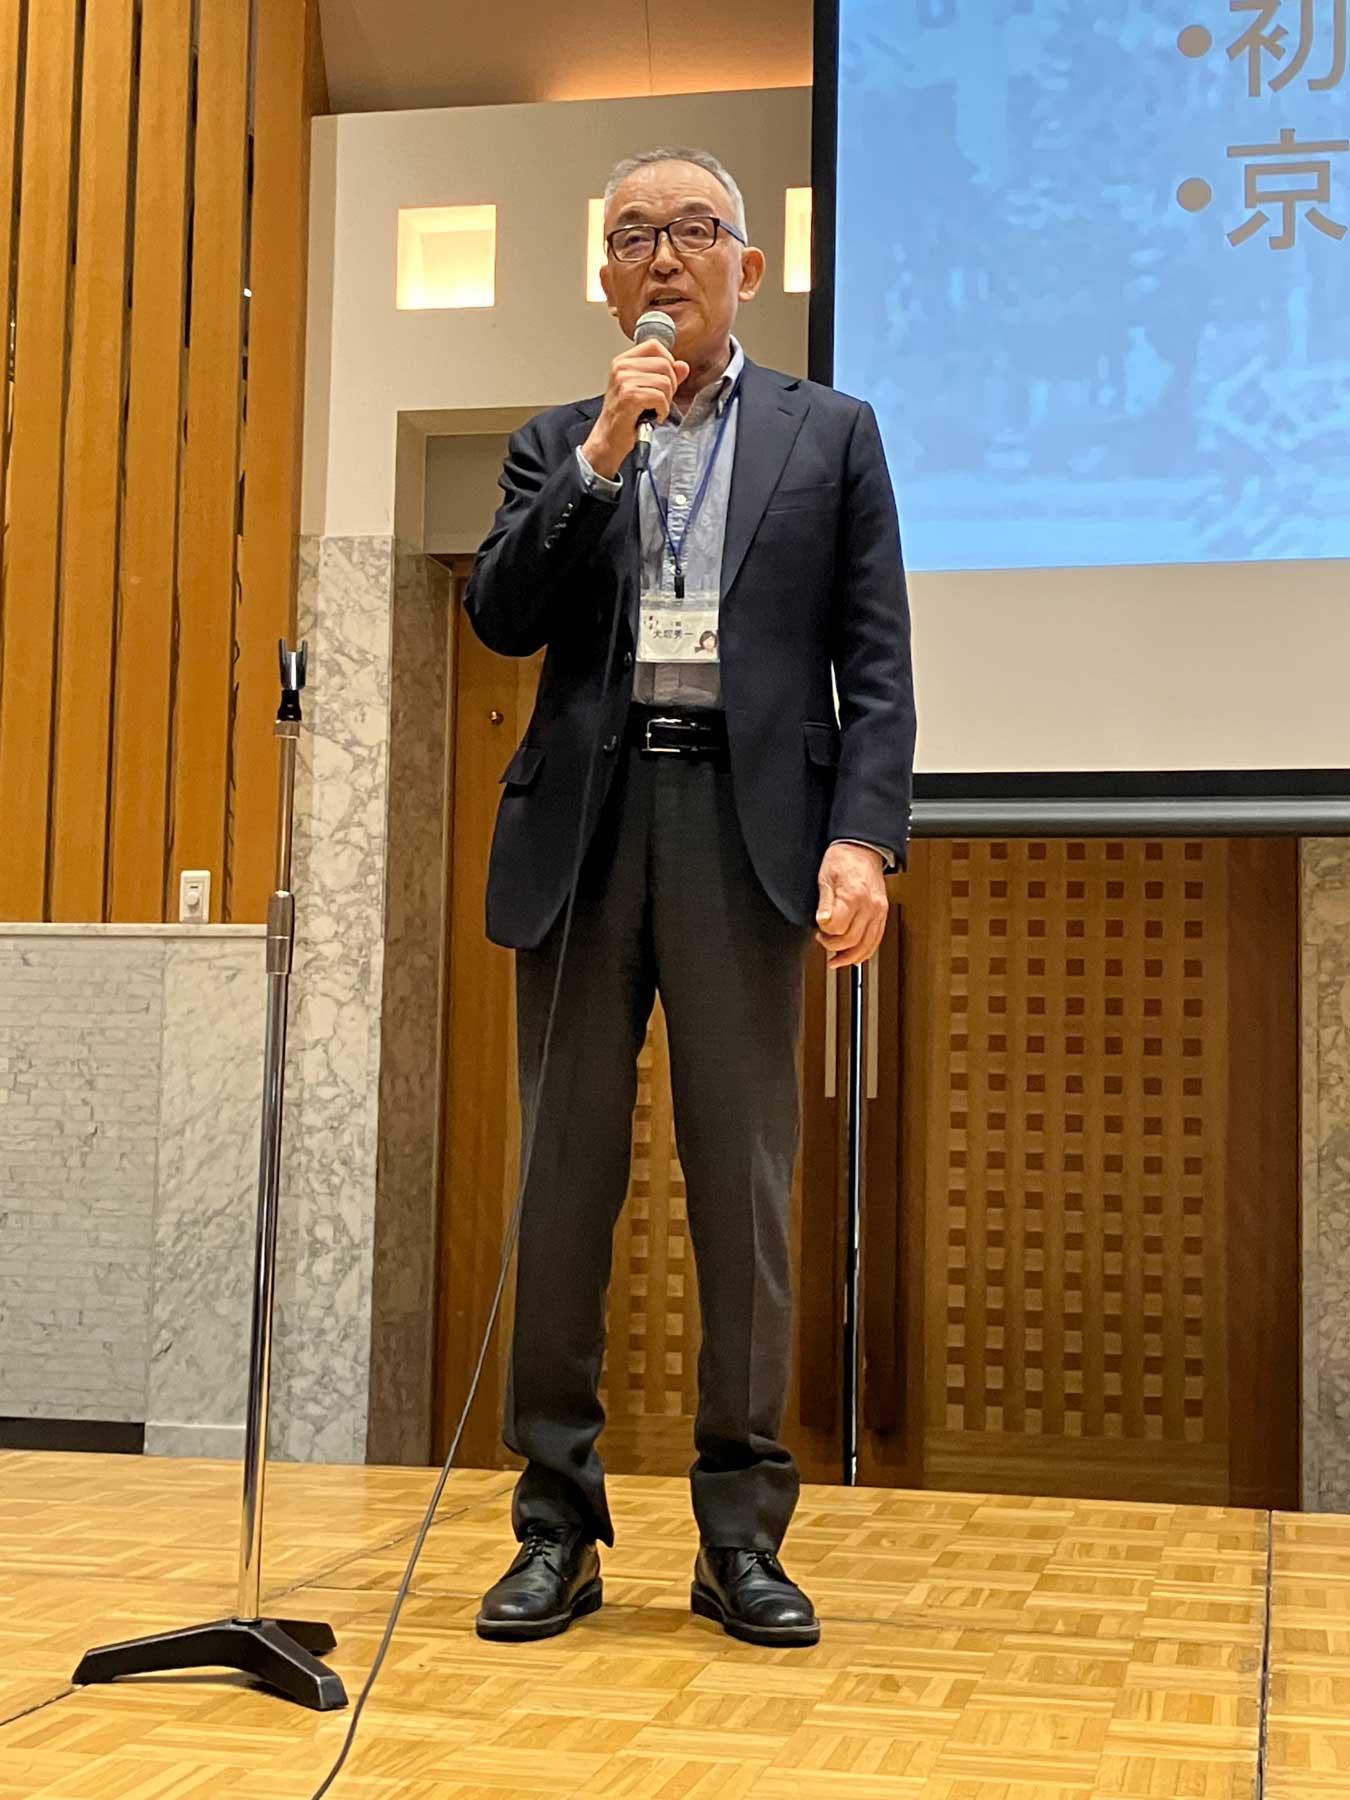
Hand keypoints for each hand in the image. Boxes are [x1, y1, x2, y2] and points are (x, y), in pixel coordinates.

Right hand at [580, 340, 689, 476]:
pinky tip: (654, 417)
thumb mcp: (645, 390)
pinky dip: (662, 410)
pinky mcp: (629, 396)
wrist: (609, 439)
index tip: (664, 381)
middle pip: (665, 364)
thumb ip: (665, 375)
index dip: (668, 363)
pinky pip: (660, 397)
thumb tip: (683, 366)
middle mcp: (622, 367)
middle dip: (670, 386)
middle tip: (660, 401)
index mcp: (623, 361)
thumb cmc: (625, 416)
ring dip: (666, 400)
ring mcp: (624, 380)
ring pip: (665, 381)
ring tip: (655, 409)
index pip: (655, 346)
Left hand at [815, 843, 887, 968]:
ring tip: (835, 958)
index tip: (818, 928)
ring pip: (866, 946)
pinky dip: (865, 952)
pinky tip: (853, 957)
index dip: (824, 932)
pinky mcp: (882, 914)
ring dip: (849, 957)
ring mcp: (878, 911)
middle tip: (823, 939)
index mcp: (853, 895)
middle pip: (851, 940)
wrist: (862, 849)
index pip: (837, 928)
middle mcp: (870, 906)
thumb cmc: (843, 860)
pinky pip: (876, 940)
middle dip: (833, 945)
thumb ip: (824, 903)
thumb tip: (822, 922)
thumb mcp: (825, 878)